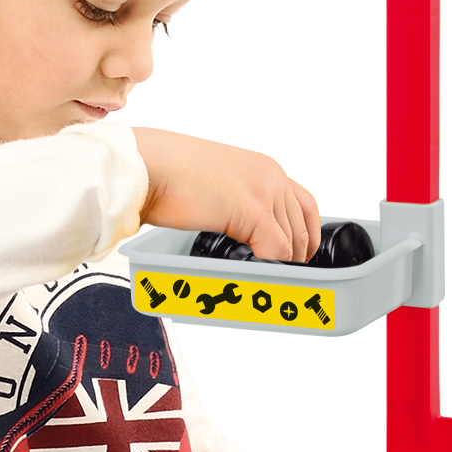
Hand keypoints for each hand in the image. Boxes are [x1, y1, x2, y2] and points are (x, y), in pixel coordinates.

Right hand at [132, 129, 320, 264]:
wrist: (145, 165)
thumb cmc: (166, 172)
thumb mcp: (219, 184)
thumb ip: (242, 203)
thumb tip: (253, 237)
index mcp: (265, 167)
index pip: (306, 206)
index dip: (305, 237)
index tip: (297, 257)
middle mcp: (271, 176)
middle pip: (302, 228)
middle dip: (296, 258)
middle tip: (286, 281)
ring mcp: (265, 192)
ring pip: (291, 243)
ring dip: (282, 267)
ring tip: (271, 287)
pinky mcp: (253, 211)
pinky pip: (276, 251)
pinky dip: (272, 270)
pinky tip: (258, 278)